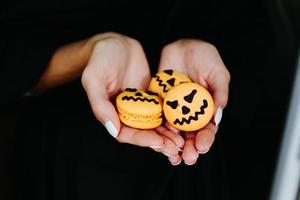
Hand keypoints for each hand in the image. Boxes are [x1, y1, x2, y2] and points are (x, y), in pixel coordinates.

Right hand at [81, 32, 183, 157]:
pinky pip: (162, 110)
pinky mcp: (151, 97)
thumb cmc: (100, 58)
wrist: (115, 43)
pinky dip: (172, 118)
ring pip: (154, 125)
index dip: (142, 140)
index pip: (125, 133)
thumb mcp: (94, 78)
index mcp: (111, 113)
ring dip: (168, 135)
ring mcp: (140, 105)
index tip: (158, 142)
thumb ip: (100, 104)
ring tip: (183, 141)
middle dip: (159, 141)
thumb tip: (112, 129)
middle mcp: (126, 112)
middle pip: (143, 133)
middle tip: (176, 148)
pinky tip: (184, 123)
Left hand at [159, 39, 229, 164]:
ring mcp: (175, 109)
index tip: (202, 146)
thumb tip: (218, 118)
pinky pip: (158, 118)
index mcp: (207, 108)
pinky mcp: (160, 103)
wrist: (184, 46)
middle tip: (189, 158)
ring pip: (174, 131)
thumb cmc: (205, 58)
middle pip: (190, 134)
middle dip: (190, 147)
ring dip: (173, 144)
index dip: (206, 138)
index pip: (207, 128)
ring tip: (173, 156)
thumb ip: (219, 94)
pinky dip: (157, 130)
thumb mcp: (218, 74)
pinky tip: (157, 140)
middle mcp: (190, 112)